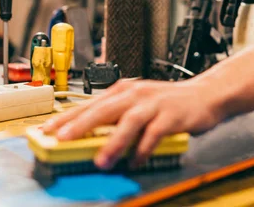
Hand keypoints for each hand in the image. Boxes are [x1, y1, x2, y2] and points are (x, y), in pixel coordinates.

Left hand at [42, 79, 221, 169]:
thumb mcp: (138, 103)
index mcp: (124, 90)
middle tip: (62, 139)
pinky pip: (154, 134)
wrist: (205, 94)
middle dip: (81, 125)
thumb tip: (87, 136)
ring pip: (128, 122)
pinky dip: (143, 150)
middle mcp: (136, 94)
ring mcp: (154, 104)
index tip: (47, 129)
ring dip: (113, 142)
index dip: (67, 117)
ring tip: (101, 160)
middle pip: (104, 109)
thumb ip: (116, 116)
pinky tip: (135, 162)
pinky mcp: (172, 115)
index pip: (89, 104)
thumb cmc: (168, 102)